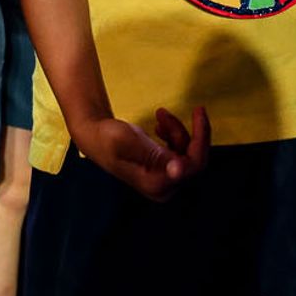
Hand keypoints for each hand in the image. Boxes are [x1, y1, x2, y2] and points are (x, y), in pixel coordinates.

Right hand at [78, 105, 209, 200]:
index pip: (194, 165)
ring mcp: (162, 181)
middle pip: (194, 160)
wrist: (93, 136)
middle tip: (196, 108)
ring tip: (159, 113)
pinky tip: (159, 125)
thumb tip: (178, 170)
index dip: (202, 138)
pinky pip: (179, 153)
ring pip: (186, 154)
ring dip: (176, 131)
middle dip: (192, 133)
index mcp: (156, 183)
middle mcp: (162, 187)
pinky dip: (173, 136)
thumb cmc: (107, 137)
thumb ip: (154, 155)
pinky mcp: (161, 172)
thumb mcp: (129, 140)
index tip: (199, 111)